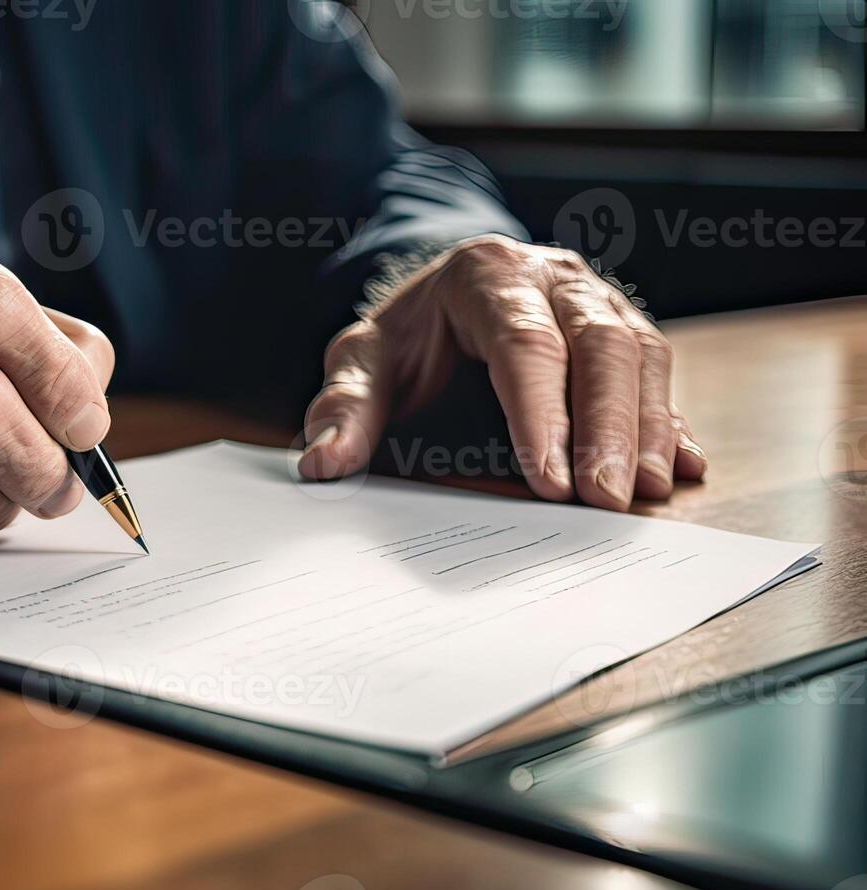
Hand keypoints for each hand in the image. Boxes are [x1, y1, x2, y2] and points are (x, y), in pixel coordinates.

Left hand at [298, 235, 706, 510]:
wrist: (440, 296)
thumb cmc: (405, 337)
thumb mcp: (361, 360)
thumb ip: (343, 407)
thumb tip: (322, 463)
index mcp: (487, 275)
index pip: (524, 345)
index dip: (542, 415)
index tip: (550, 483)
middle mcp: (554, 277)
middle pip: (599, 345)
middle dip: (609, 426)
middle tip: (608, 499)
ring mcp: (597, 298)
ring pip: (641, 352)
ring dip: (649, 425)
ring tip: (646, 491)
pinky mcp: (624, 329)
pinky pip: (658, 370)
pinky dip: (672, 420)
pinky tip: (681, 467)